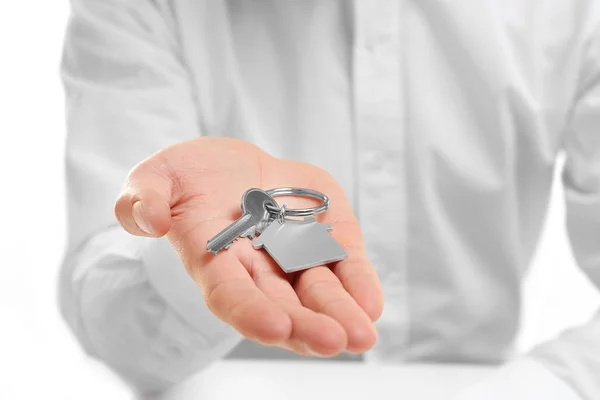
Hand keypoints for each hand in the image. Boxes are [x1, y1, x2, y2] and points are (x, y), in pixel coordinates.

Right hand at [114, 137, 383, 356]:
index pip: (230, 294)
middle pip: (282, 304)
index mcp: (214, 261)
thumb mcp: (155, 176)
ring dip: (340, 314)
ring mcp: (294, 255)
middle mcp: (257, 269)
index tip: (273, 327)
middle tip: (334, 340)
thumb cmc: (188, 178)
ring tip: (362, 334)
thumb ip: (143, 197)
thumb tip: (152, 220)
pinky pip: (343, 262)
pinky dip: (358, 282)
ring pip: (318, 291)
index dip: (249, 311)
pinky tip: (370, 303)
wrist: (232, 167)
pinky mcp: (324, 235)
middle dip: (306, 325)